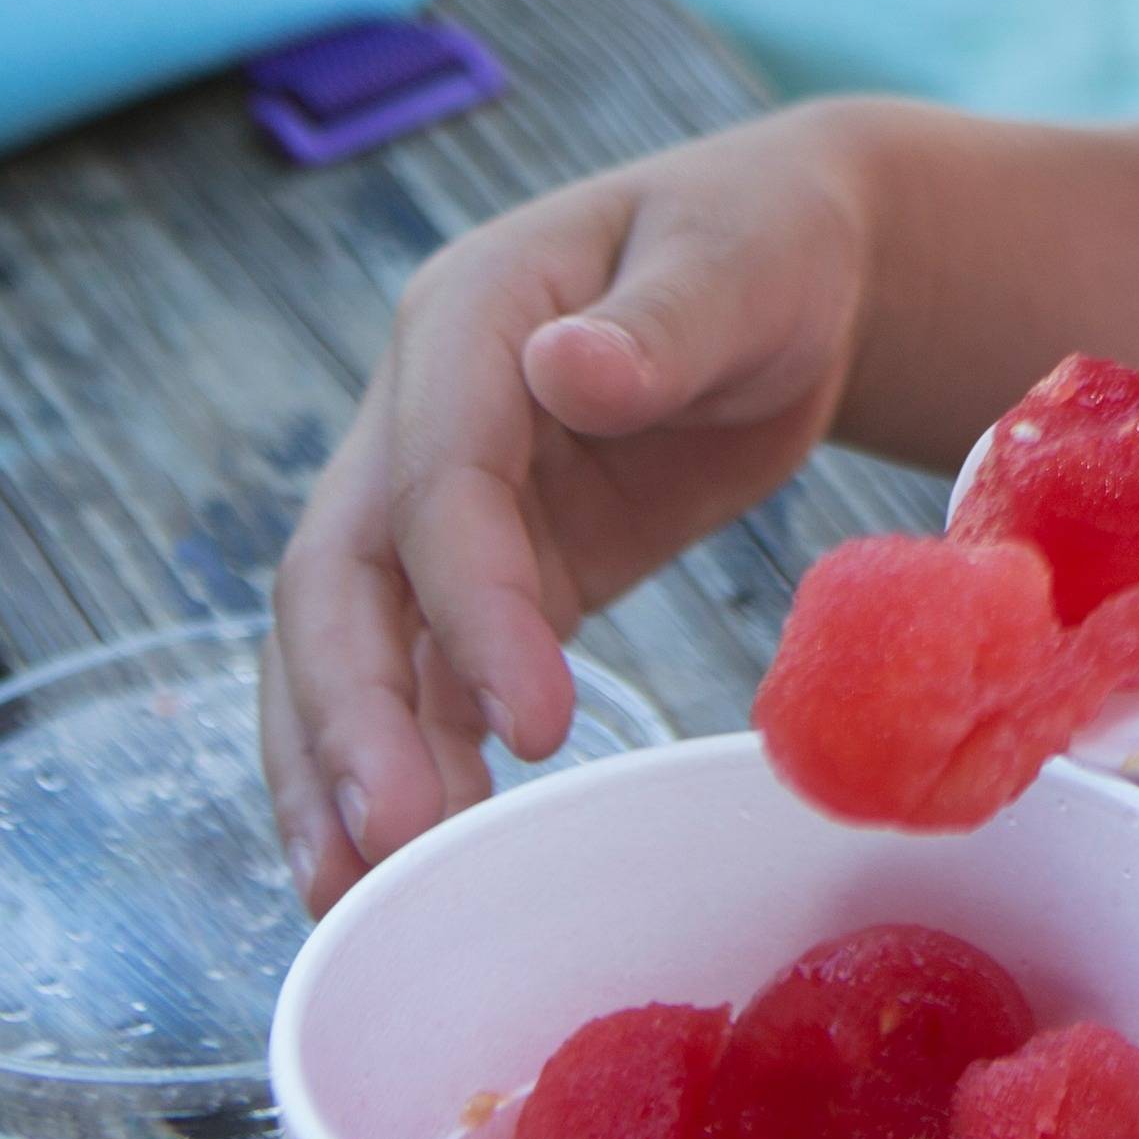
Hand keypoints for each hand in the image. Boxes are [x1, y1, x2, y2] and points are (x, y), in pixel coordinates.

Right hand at [257, 104, 876, 911]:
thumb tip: (566, 369)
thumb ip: (662, 321)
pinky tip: (408, 861)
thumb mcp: (743, 262)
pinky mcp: (488, 565)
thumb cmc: (769, 242)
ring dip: (342, 765)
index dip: (470, 601)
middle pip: (342, 574)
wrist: (797, 267)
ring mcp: (441, 495)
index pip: (437, 478)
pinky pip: (417, 670)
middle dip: (351, 713)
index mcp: (470, 313)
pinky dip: (407, 757)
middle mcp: (423, 407)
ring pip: (350, 640)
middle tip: (393, 845)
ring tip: (355, 896)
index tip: (533, 720)